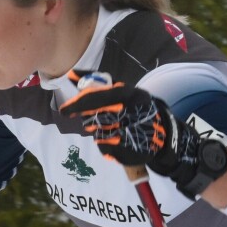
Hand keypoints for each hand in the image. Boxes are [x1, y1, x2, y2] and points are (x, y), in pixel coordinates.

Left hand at [60, 77, 199, 179]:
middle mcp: (132, 114)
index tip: (64, 111)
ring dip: (99, 132)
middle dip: (90, 119)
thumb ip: (95, 82)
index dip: (78, 104)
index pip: (98, 98)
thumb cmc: (135, 106)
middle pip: (95, 118)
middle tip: (94, 119)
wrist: (161, 131)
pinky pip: (105, 149)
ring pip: (99, 135)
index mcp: (130, 94)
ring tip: (112, 128)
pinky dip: (105, 145)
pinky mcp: (131, 153)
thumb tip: (71, 73)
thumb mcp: (120, 90)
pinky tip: (115, 140)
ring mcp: (132, 135)